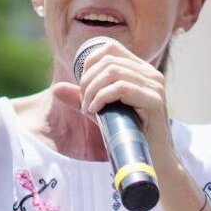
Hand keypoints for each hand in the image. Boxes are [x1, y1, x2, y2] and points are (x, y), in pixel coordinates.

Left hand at [51, 39, 173, 154]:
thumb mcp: (102, 112)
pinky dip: (101, 97)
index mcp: (142, 71)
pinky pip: (121, 88)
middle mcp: (151, 74)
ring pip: (112, 72)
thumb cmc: (129, 137)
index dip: (89, 63)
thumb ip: (82, 98)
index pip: (110, 48)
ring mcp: (155, 86)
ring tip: (88, 109)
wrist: (154, 162)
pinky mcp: (155, 101)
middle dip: (87, 80)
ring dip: (92, 90)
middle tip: (84, 103)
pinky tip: (95, 111)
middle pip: (108, 59)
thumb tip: (56, 88)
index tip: (83, 87)